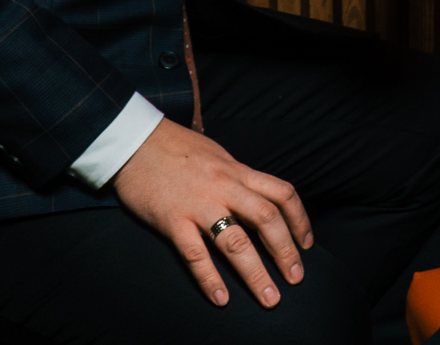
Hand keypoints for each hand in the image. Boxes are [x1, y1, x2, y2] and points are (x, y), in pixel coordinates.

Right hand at [113, 117, 313, 307]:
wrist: (133, 140)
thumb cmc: (176, 147)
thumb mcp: (217, 155)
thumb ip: (237, 177)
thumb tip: (257, 198)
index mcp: (237, 171)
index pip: (281, 193)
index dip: (299, 220)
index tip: (306, 244)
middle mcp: (224, 187)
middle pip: (266, 219)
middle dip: (285, 251)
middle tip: (296, 278)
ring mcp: (198, 204)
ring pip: (235, 241)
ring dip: (255, 273)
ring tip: (269, 297)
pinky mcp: (172, 220)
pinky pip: (195, 254)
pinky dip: (210, 279)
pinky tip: (221, 298)